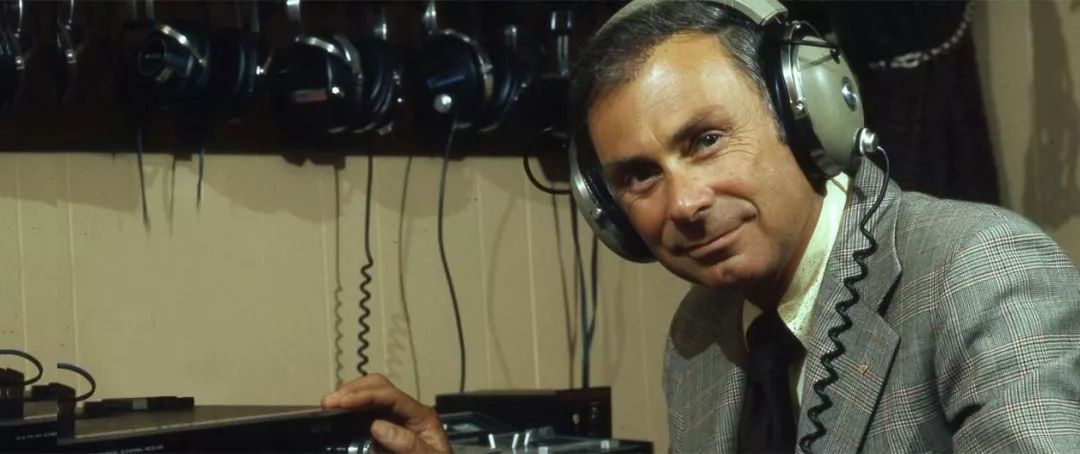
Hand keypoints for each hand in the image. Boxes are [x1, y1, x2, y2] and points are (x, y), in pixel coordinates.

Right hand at [322, 374, 450, 453]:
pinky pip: (368, 412)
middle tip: (328, 402)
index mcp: (421, 415)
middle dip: (353, 389)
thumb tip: (376, 426)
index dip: (364, 395)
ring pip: (372, 394)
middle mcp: (408, 411)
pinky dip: (352, 409)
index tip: (341, 402)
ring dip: (350, 395)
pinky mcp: (388, 428)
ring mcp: (398, 418)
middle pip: (379, 385)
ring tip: (328, 405)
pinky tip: (338, 414)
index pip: (390, 395)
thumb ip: (408, 444)